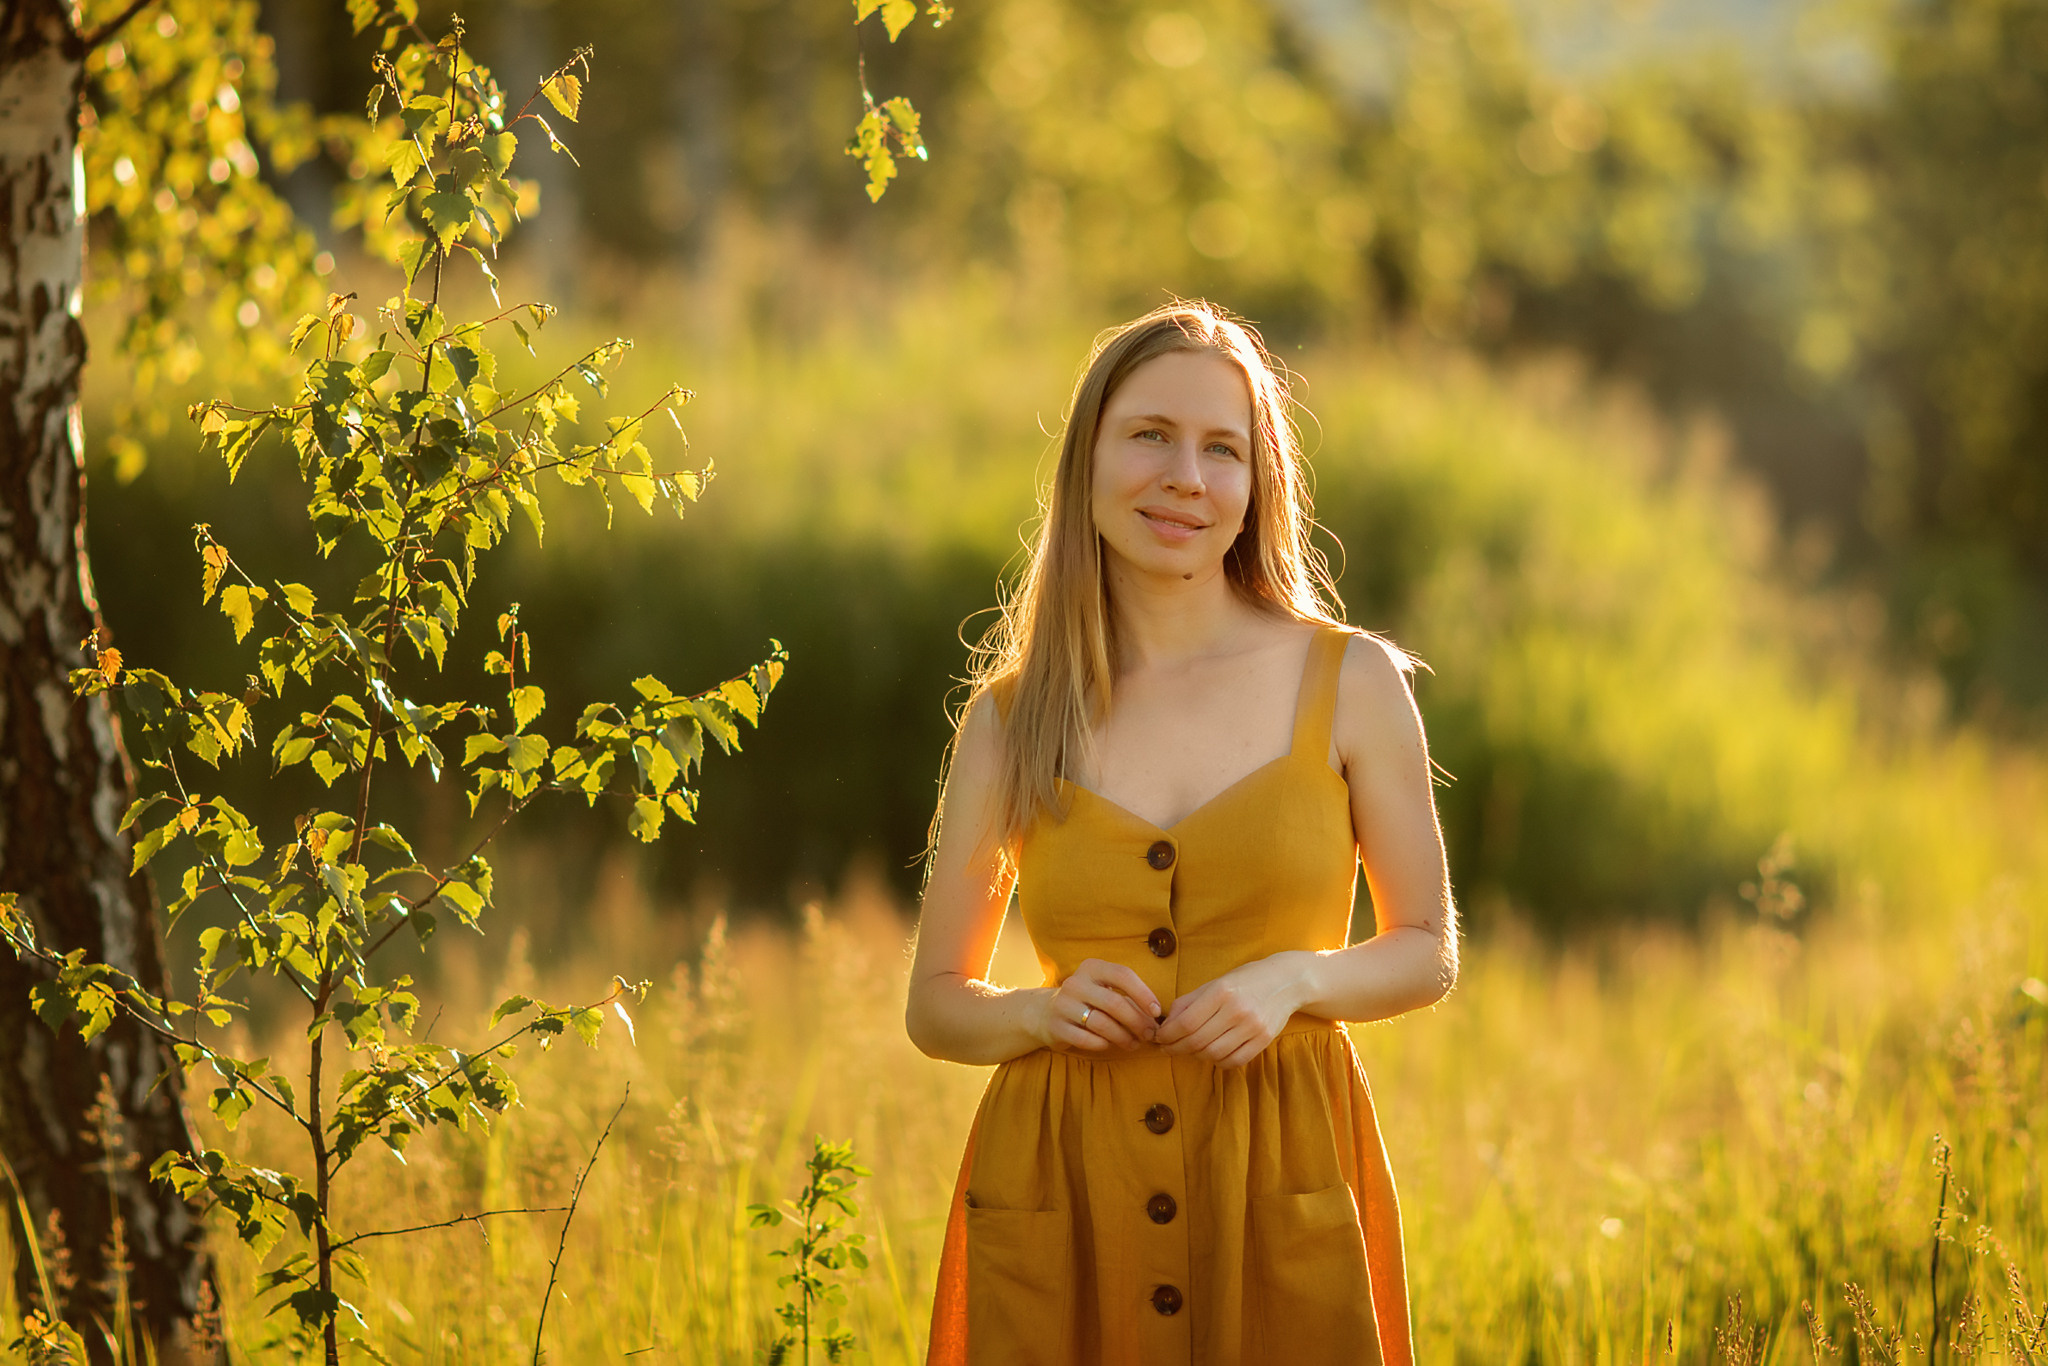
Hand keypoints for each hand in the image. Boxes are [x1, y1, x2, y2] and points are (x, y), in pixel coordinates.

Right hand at [1033, 958, 1162, 1053]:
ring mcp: (1063, 1004)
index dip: (1143, 993)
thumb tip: (1156, 1019)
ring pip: (1102, 1023)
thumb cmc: (1087, 1001)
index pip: (1123, 975)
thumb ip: (1128, 999)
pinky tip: (1110, 1045)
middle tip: (1149, 1034)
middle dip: (1137, 1021)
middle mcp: (1076, 983)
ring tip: (1134, 1044)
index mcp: (1092, 967)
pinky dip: (1103, 1044)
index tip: (1156, 1011)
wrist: (1045, 1013)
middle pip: (1114, 1003)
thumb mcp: (1104, 989)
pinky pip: (1086, 1039)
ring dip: (1123, 1037)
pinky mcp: (1056, 1026)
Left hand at [1155, 952, 1310, 1068]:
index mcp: (1221, 992)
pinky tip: (1212, 1053)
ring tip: (1190, 1049)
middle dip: (1176, 1048)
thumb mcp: (1214, 983)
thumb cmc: (1245, 980)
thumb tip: (1165, 1026)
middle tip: (1168, 1048)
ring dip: (1196, 1055)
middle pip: (1197, 1041)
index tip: (1159, 1038)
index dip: (1168, 1035)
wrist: (1286, 981)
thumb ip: (1188, 1002)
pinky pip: (1234, 1061)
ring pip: (1214, 1054)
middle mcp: (1237, 1010)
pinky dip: (1218, 1061)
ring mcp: (1253, 1027)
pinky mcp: (1264, 1040)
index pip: (1186, 1023)